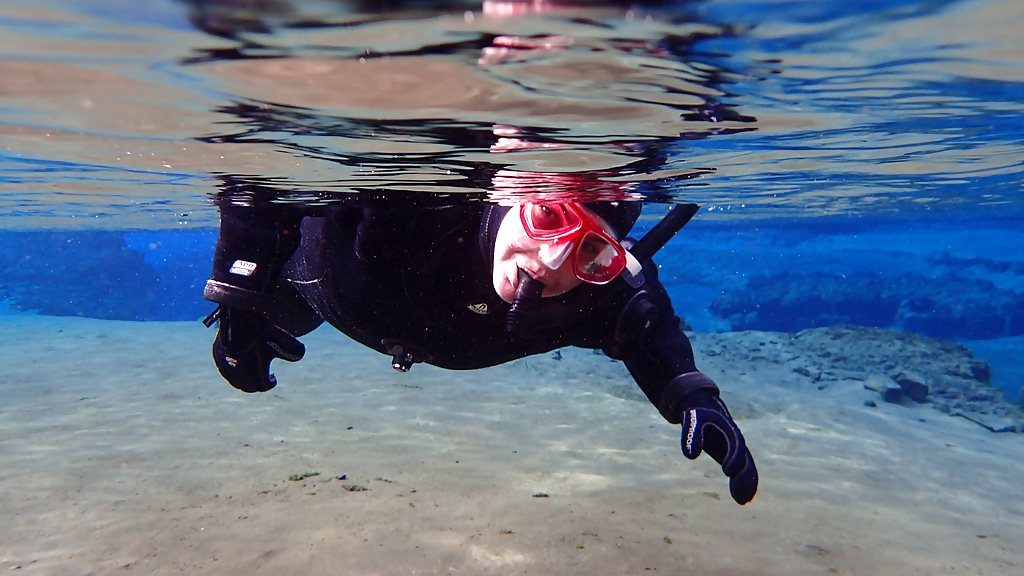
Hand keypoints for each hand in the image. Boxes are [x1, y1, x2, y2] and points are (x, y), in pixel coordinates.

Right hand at [209, 306, 304, 391]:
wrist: (242, 311)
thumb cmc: (264, 327)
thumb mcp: (282, 338)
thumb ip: (294, 351)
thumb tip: (299, 356)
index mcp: (255, 365)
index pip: (262, 385)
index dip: (269, 384)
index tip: (273, 379)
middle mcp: (238, 366)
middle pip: (248, 386)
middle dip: (257, 385)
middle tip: (263, 380)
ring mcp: (225, 361)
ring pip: (235, 381)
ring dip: (244, 382)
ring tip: (253, 376)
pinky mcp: (217, 354)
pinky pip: (224, 371)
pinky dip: (233, 374)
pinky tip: (240, 368)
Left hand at [679, 389, 758, 504]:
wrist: (703, 409)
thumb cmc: (697, 415)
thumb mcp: (692, 421)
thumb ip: (691, 436)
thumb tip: (690, 455)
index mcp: (730, 430)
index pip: (736, 446)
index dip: (734, 458)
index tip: (727, 472)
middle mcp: (737, 442)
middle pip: (746, 460)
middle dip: (745, 477)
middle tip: (740, 494)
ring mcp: (737, 450)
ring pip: (747, 469)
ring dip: (747, 485)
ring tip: (742, 501)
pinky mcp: (733, 457)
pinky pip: (743, 472)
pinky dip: (744, 484)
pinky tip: (741, 499)